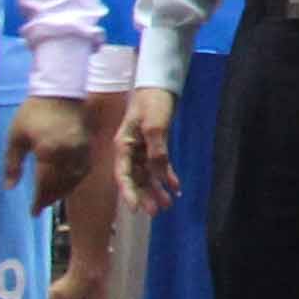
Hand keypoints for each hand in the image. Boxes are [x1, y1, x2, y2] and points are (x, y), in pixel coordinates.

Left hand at [4, 92, 89, 211]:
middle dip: (51, 198)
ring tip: (52, 197)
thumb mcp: (16, 137)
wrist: (60, 90)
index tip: (33, 212)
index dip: (39, 201)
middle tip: (41, 206)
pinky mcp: (88, 144)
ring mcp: (81, 149)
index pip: (45, 184)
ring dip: (64, 190)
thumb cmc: (33, 113)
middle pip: (62, 185)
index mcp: (50, 152)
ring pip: (75, 179)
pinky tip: (67, 182)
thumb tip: (10, 187)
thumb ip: (12, 164)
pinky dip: (75, 179)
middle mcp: (69, 153)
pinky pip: (84, 169)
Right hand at [118, 87, 180, 214]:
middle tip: (157, 212)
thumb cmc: (152, 102)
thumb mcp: (154, 125)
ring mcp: (141, 149)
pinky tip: (176, 187)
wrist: (160, 86)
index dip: (129, 193)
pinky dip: (167, 176)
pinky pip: (159, 166)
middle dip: (145, 195)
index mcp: (123, 146)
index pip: (123, 175)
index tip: (135, 209)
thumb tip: (159, 172)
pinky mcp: (154, 146)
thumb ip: (156, 150)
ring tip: (169, 204)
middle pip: (136, 179)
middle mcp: (130, 151)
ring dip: (157, 189)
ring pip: (148, 175)